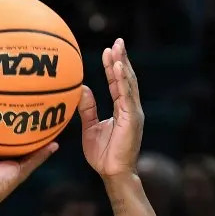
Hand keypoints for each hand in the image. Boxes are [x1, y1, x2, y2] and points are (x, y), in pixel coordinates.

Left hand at [79, 38, 143, 178]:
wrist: (112, 173)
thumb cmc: (103, 156)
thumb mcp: (90, 128)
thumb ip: (87, 109)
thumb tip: (81, 89)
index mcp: (122, 109)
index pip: (117, 83)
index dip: (112, 67)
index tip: (107, 51)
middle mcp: (130, 108)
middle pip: (126, 78)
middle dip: (122, 59)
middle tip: (117, 41)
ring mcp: (133, 112)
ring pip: (128, 83)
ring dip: (123, 64)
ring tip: (118, 47)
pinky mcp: (132, 118)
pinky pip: (127, 95)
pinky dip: (123, 80)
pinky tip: (118, 66)